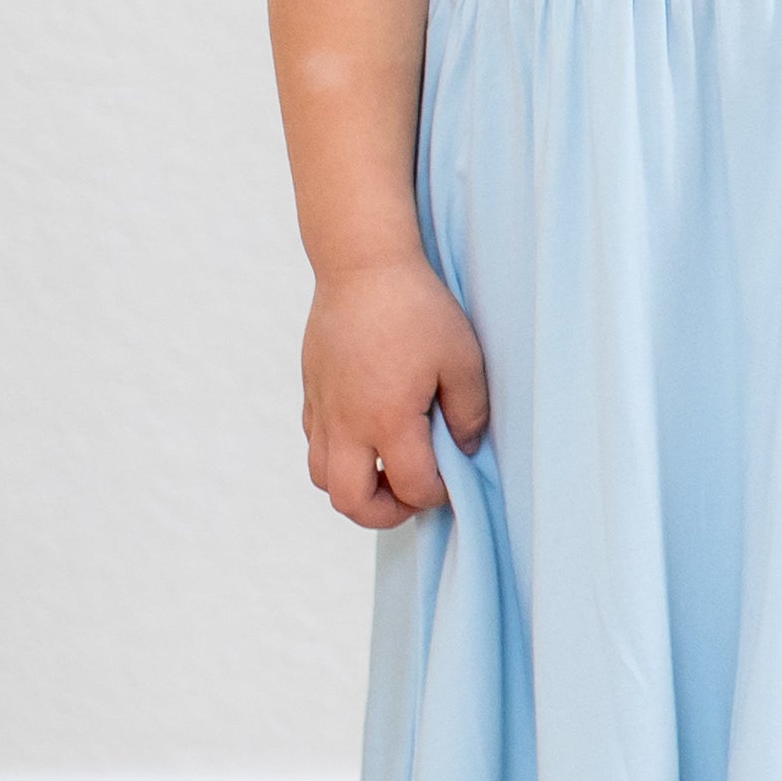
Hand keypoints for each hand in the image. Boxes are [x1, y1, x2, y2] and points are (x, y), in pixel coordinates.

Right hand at [301, 253, 489, 524]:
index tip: (453, 477)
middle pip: (349, 503)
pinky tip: (370, 433)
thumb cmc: (417, 309)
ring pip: (323, 479)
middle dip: (385, 513)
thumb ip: (469, 413)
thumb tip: (465, 449)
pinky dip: (340, 456)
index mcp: (388, 419)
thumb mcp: (463, 359)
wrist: (362, 267)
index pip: (411, 487)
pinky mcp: (312, 393)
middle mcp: (347, 423)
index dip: (437, 493)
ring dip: (357, 487)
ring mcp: (323, 409)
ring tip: (391, 469)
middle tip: (414, 493)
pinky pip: (316, 445)